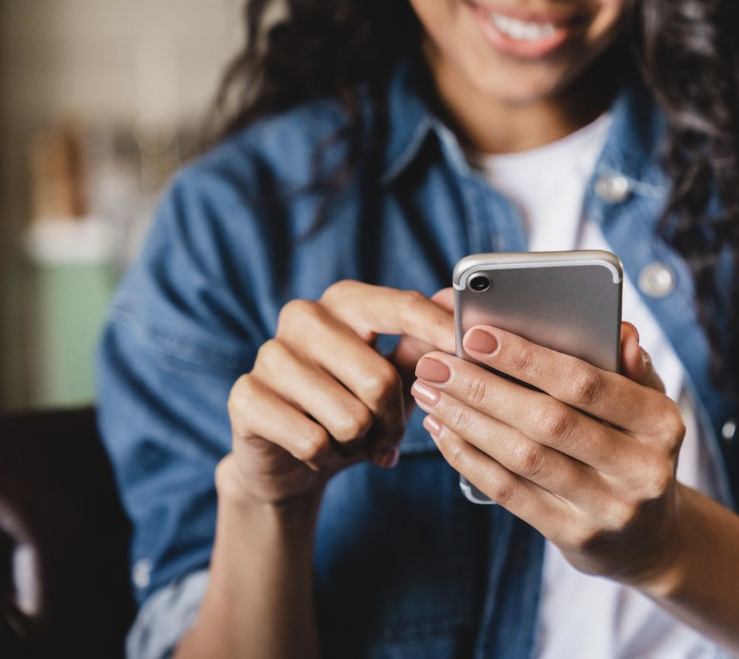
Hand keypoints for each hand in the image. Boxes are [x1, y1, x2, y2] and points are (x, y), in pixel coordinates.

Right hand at [223, 282, 454, 507]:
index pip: (401, 306)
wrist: (289, 459)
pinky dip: (327, 458)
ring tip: (348, 440)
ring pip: (349, 417)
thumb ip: (424, 344)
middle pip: (380, 379)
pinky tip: (318, 451)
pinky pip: (313, 441)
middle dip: (392, 422)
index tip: (469, 348)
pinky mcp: (245, 396)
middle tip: (386, 437)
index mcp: (345, 301)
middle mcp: (304, 316)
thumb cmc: (352, 407)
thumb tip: (457, 307)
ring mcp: (270, 353)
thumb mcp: (395, 377)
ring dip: (359, 444)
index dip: (439, 330)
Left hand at [410, 322, 685, 587]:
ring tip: (430, 392)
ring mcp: (609, 508)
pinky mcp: (575, 537)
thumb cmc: (635, 448)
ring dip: (467, 421)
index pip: (587, 383)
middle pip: (548, 421)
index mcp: (661, 422)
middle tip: (436, 363)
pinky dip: (470, 459)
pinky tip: (444, 432)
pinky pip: (511, 493)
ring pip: (524, 458)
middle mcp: (641, 468)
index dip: (527, 358)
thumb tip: (618, 331)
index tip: (476, 335)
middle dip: (483, 387)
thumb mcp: (647, 404)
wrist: (650, 537)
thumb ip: (628, 365)